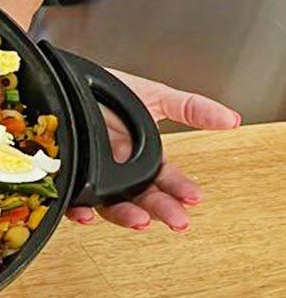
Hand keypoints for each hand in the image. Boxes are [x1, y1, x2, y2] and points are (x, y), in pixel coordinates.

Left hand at [66, 68, 240, 232]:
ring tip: (139, 219)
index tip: (193, 197)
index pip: (165, 179)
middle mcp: (118, 170)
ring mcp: (92, 173)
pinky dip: (78, 209)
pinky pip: (72, 197)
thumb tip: (230, 119)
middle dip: (161, 209)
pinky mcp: (67, 172)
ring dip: (125, 215)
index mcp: (141, 157)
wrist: (69, 77)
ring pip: (110, 204)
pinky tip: (86, 213)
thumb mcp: (154, 95)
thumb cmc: (109, 88)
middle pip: (143, 197)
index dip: (179, 189)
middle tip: (176, 219)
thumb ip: (190, 108)